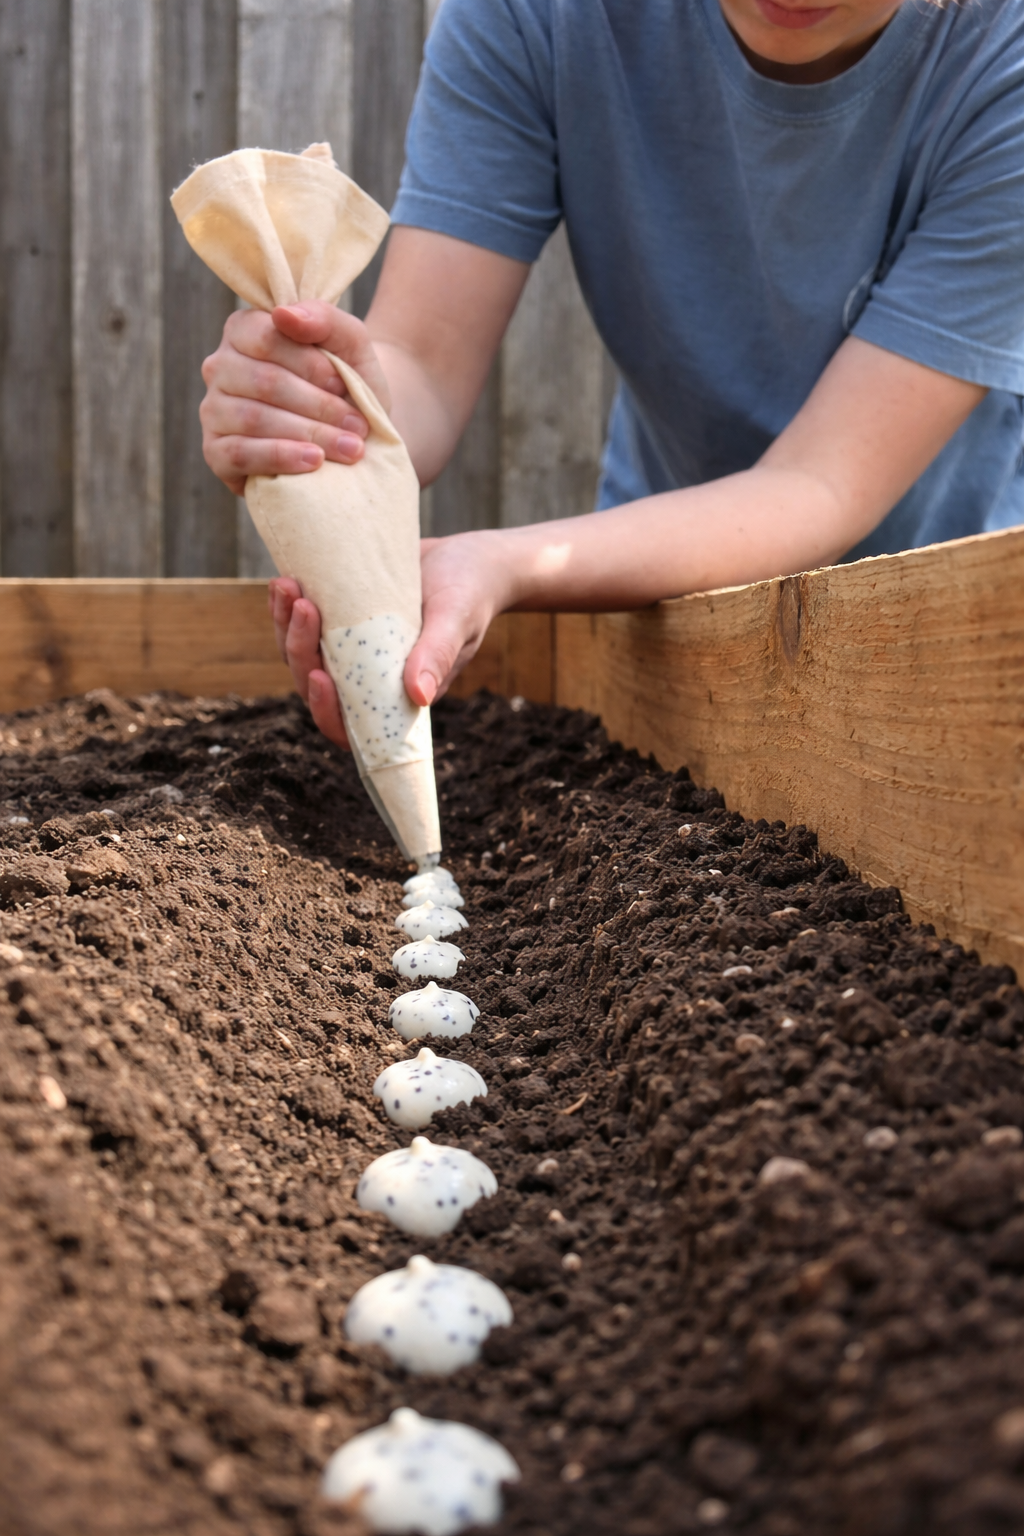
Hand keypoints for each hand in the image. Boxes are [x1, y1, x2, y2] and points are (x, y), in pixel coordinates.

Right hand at [200, 300, 391, 494]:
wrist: (349, 433)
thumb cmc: (345, 383)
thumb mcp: (349, 344)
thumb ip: (324, 318)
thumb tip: (284, 314)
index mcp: (244, 330)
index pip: (268, 339)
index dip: (310, 364)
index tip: (344, 384)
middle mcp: (220, 367)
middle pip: (265, 382)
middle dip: (319, 406)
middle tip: (357, 426)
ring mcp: (213, 410)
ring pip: (255, 419)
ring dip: (310, 434)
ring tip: (350, 448)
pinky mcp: (216, 452)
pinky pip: (241, 454)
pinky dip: (282, 458)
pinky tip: (315, 461)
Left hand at [268, 530, 513, 748]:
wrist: (465, 558)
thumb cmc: (469, 595)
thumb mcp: (456, 621)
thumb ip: (438, 656)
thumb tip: (420, 695)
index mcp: (395, 695)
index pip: (349, 724)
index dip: (326, 711)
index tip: (320, 676)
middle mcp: (366, 678)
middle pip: (314, 684)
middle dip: (300, 650)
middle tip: (303, 606)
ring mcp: (350, 650)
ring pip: (301, 654)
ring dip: (286, 626)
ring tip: (287, 585)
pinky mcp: (340, 621)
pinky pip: (302, 625)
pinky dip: (287, 607)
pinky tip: (283, 581)